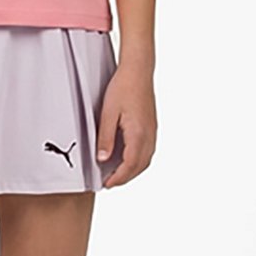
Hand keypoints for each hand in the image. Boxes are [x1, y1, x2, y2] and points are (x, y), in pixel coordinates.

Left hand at [95, 66, 155, 188]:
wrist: (138, 71)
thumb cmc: (123, 88)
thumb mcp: (108, 113)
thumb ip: (105, 138)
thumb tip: (103, 159)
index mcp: (138, 134)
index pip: (130, 165)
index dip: (118, 178)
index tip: (107, 184)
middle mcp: (149, 135)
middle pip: (140, 166)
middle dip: (125, 177)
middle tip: (110, 183)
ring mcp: (152, 131)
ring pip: (146, 159)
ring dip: (132, 170)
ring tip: (117, 173)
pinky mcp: (152, 126)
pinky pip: (147, 150)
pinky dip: (138, 160)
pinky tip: (127, 158)